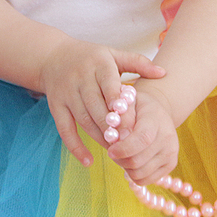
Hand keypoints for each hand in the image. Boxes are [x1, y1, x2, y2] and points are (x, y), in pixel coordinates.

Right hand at [40, 38, 164, 168]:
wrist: (53, 57)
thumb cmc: (92, 58)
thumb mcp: (114, 54)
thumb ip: (139, 63)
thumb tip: (163, 73)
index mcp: (98, 63)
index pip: (110, 85)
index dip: (120, 104)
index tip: (132, 123)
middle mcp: (81, 77)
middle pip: (97, 106)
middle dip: (113, 127)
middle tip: (129, 143)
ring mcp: (67, 92)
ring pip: (84, 119)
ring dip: (100, 138)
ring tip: (117, 151)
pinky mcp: (56, 106)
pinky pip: (65, 129)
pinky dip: (75, 147)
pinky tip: (89, 161)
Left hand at [107, 86, 178, 185]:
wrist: (158, 113)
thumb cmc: (138, 107)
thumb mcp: (128, 102)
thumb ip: (122, 118)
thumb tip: (119, 137)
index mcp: (156, 119)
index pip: (142, 139)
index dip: (124, 149)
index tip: (110, 150)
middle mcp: (168, 138)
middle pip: (138, 161)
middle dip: (119, 159)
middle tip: (112, 150)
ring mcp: (171, 153)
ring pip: (139, 174)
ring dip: (125, 167)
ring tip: (122, 154)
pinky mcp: (170, 165)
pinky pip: (145, 180)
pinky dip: (133, 174)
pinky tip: (131, 160)